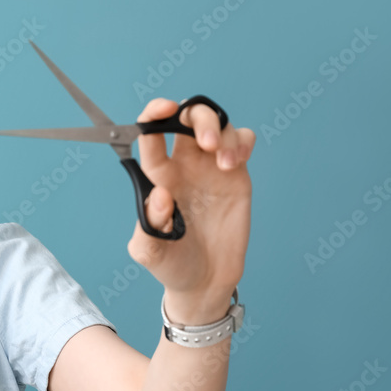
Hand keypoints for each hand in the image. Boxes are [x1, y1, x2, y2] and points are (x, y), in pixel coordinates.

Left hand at [127, 97, 254, 323]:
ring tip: (225, 163)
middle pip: (187, 118)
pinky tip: (235, 162)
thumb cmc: (171, 264)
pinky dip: (241, 141)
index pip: (150, 135)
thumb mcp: (149, 252)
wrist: (204, 281)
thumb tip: (160, 195)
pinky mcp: (236, 175)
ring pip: (216, 125)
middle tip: (206, 143)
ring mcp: (209, 167)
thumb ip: (149, 226)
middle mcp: (182, 166)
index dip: (153, 115)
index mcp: (156, 176)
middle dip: (198, 117)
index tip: (163, 109)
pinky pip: (241, 141)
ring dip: (222, 132)